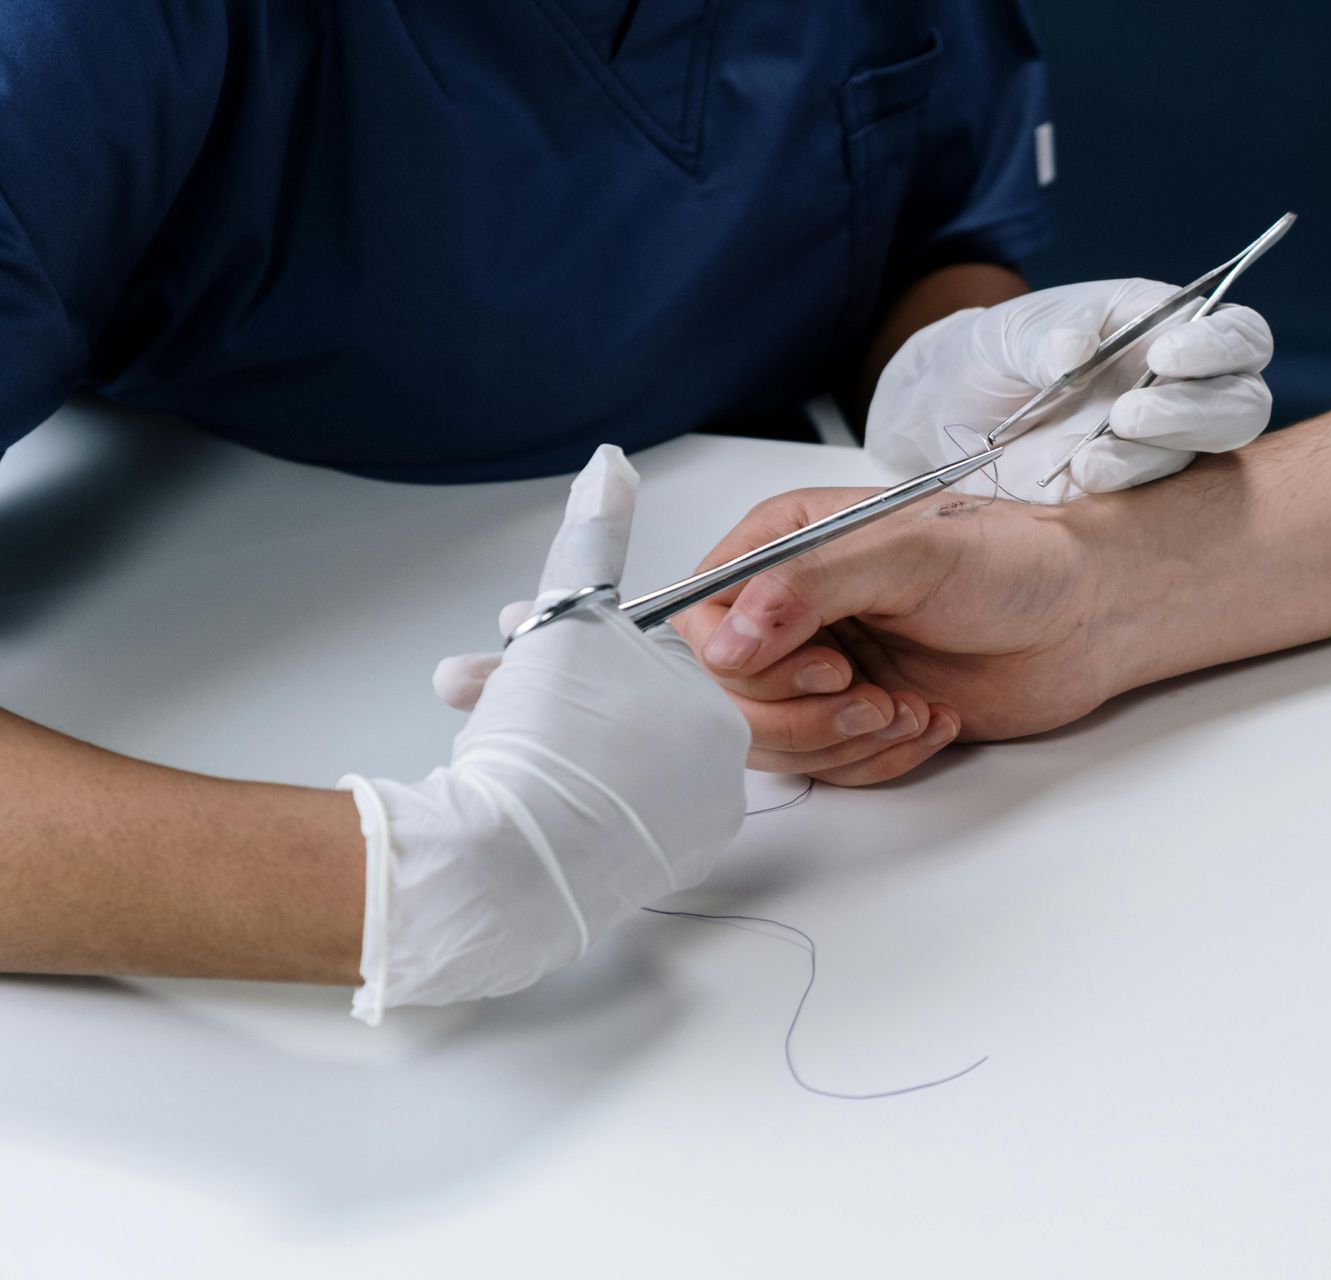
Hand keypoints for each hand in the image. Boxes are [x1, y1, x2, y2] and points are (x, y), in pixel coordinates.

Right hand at [342, 446, 748, 1022]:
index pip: (669, 660)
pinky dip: (584, 808)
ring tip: (521, 753)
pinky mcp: (658, 873)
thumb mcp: (568, 618)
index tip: (536, 663)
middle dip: (582, 707)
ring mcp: (693, 829)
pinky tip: (538, 799)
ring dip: (579, 756)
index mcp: (711, 701)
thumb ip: (593, 538)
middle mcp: (719, 769)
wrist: (505, 863)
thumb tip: (611, 468)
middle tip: (519, 711)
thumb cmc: (543, 739)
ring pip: (636, 771)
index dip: (592, 657)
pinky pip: (627, 824)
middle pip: (651, 719)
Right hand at [672, 487, 1132, 784]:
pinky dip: (879, 759)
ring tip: (907, 708)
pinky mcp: (856, 717)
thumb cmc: (1012, 561)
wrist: (1086, 616)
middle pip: (726, 695)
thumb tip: (725, 640)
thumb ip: (808, 587)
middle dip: (802, 713)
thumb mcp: (908, 552)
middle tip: (870, 697)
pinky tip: (929, 720)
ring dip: (844, 741)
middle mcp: (791, 608)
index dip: (744, 662)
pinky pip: (828, 768)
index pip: (701, 618)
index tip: (823, 667)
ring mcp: (821, 667)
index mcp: (785, 545)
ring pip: (773, 742)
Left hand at [866, 278, 1272, 502]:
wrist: (950, 413)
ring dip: (1150, 454)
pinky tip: (1077, 474)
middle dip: (1194, 410)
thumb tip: (1073, 353)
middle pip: (1242, 405)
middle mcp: (1180, 388)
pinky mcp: (1129, 493)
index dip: (1220, 345)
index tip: (1167, 355)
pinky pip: (1153, 498)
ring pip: (1201, 455)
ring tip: (1087, 453)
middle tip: (1129, 413)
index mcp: (1168, 328)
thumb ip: (1047, 336)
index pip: (1239, 335)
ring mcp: (1159, 445)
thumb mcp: (1013, 329)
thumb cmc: (998, 351)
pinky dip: (1121, 484)